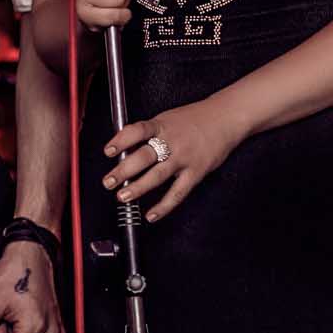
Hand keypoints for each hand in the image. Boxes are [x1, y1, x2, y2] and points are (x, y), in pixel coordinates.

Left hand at [102, 98, 242, 221]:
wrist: (224, 118)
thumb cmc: (194, 118)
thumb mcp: (166, 118)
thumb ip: (148, 132)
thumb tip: (124, 147)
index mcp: (160, 125)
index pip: (136, 131)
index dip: (120, 141)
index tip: (107, 151)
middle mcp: (171, 141)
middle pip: (143, 156)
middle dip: (123, 170)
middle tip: (108, 181)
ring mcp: (184, 158)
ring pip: (157, 176)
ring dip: (138, 188)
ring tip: (122, 197)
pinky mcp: (196, 172)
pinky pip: (178, 192)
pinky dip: (164, 206)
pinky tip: (151, 214)